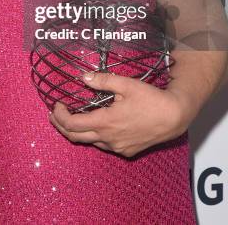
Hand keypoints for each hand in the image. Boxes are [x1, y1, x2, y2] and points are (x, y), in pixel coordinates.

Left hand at [48, 72, 192, 157]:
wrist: (174, 117)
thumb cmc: (150, 99)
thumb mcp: (126, 84)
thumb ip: (102, 81)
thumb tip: (83, 77)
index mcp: (105, 122)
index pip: (72, 125)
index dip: (60, 116)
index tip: (56, 106)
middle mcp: (108, 139)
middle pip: (76, 137)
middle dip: (61, 126)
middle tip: (54, 116)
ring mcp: (118, 147)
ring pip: (90, 142)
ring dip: (78, 131)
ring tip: (73, 119)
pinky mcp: (127, 151)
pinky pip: (105, 145)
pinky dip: (95, 135)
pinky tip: (98, 125)